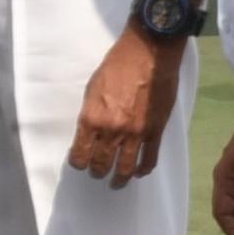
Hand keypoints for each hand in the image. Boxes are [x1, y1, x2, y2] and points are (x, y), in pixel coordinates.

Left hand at [66, 26, 181, 187]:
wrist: (149, 54)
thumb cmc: (117, 65)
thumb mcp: (93, 88)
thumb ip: (91, 113)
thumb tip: (90, 131)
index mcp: (92, 119)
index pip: (80, 154)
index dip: (78, 162)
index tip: (80, 162)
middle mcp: (112, 131)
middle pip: (101, 164)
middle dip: (97, 170)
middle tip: (98, 172)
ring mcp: (135, 134)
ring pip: (125, 168)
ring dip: (119, 178)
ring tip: (117, 181)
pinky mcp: (155, 131)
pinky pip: (149, 159)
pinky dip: (142, 169)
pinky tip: (138, 171)